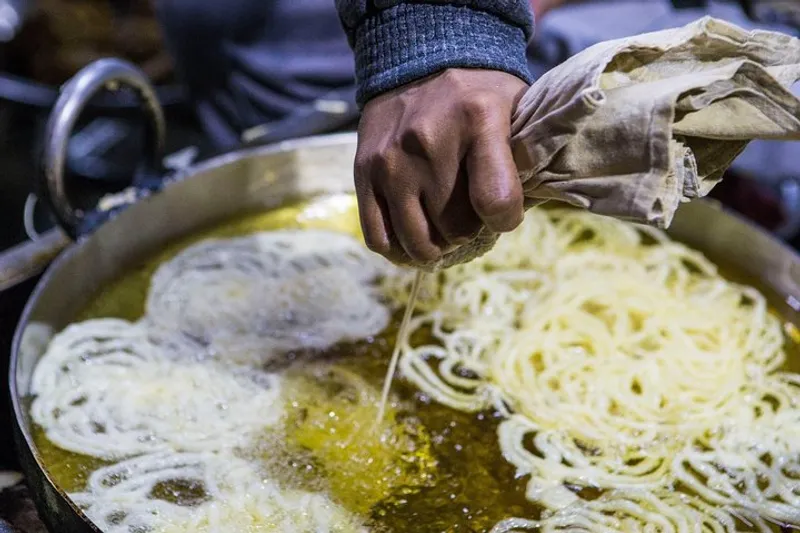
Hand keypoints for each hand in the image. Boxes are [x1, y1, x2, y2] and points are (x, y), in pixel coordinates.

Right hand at [355, 68, 527, 266]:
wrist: (416, 59)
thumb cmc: (475, 94)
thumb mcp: (512, 109)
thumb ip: (523, 158)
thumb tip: (521, 212)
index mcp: (478, 121)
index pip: (496, 201)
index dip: (505, 219)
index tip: (502, 214)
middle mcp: (428, 143)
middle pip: (455, 229)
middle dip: (468, 230)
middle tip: (469, 213)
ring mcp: (391, 161)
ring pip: (416, 241)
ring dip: (435, 245)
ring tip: (441, 229)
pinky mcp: (364, 173)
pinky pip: (377, 236)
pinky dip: (398, 249)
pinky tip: (411, 238)